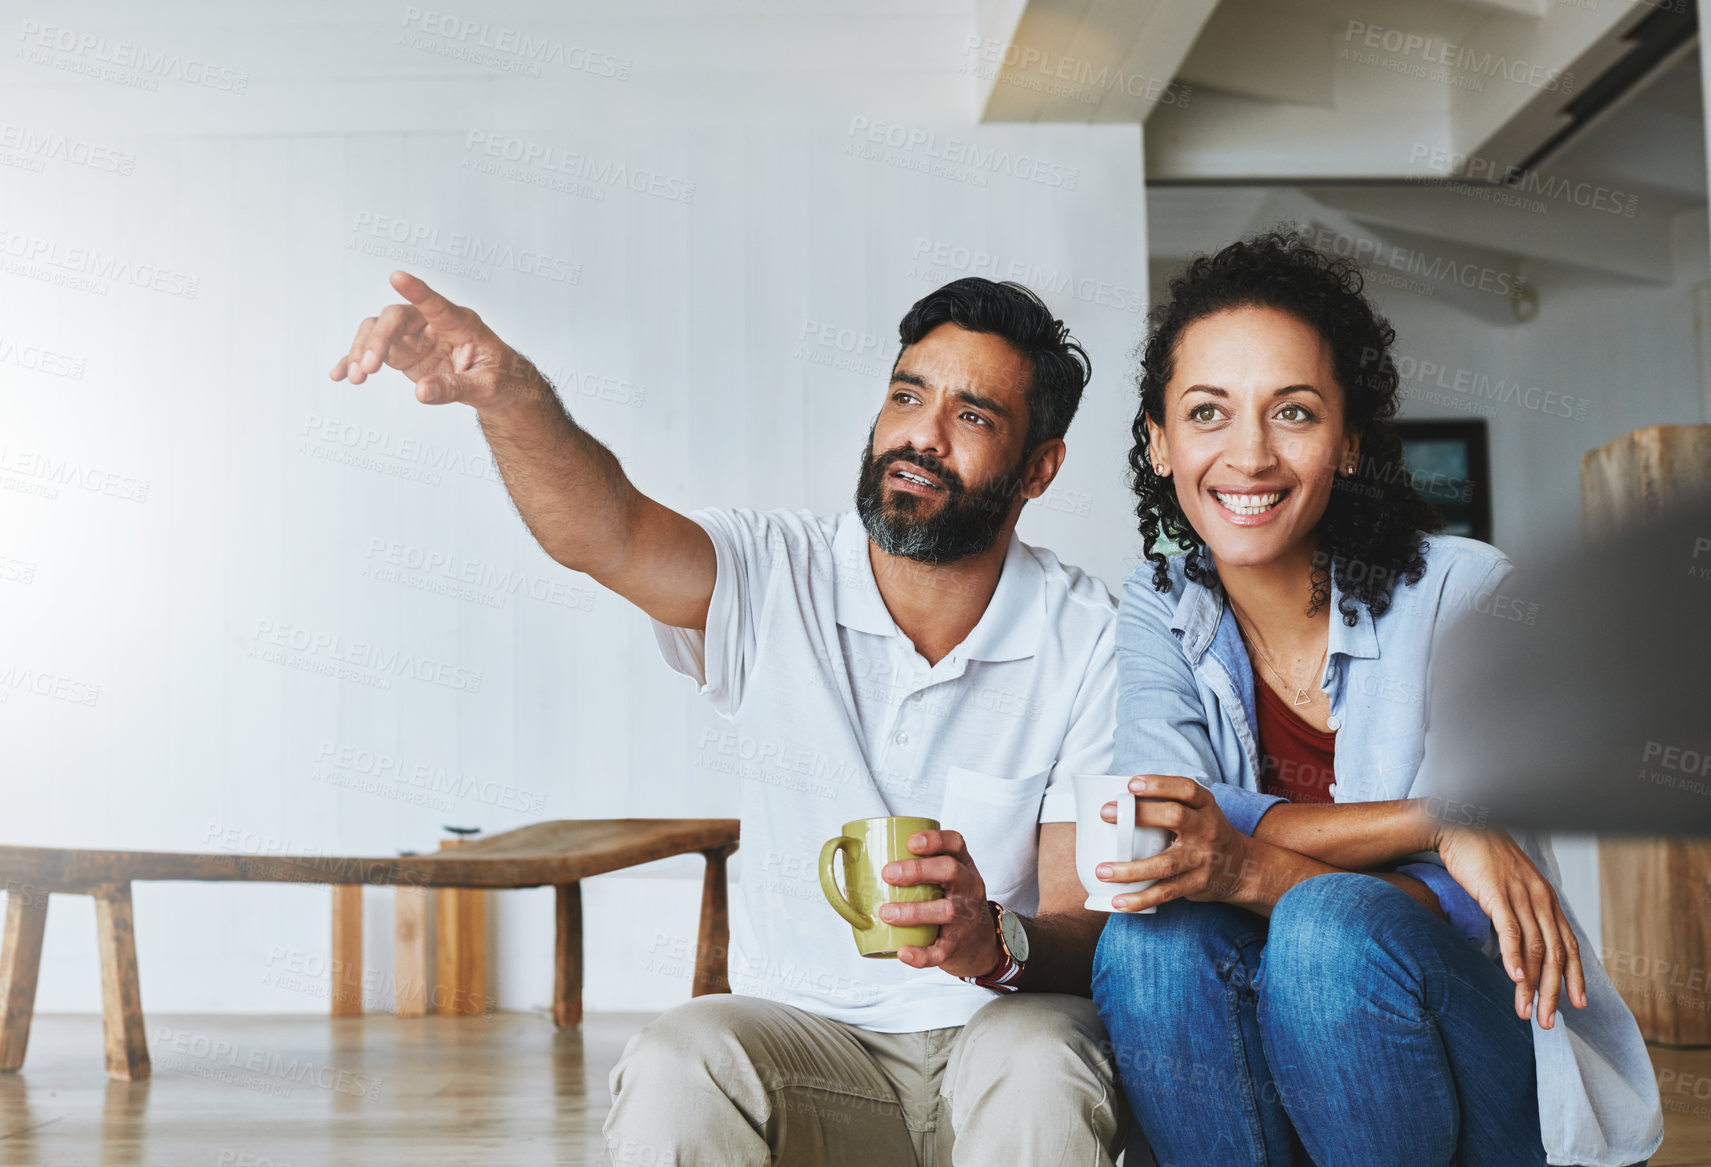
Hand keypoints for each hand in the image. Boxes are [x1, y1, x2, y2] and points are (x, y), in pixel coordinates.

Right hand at [329, 271, 540, 410]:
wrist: (499, 386)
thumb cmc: (501, 378)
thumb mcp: (487, 387)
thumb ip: (456, 387)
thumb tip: (420, 392)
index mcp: (461, 323)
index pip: (436, 304)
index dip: (417, 290)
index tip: (396, 276)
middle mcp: (432, 324)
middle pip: (396, 318)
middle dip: (377, 340)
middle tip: (367, 369)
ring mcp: (415, 337)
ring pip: (378, 331)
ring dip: (362, 351)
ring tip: (356, 378)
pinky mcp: (404, 352)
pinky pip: (374, 352)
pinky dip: (355, 361)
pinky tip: (339, 374)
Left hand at [878, 830, 1000, 977]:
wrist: (980, 944)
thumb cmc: (950, 903)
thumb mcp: (942, 881)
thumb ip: (909, 873)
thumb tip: (852, 877)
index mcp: (962, 865)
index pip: (955, 843)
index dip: (935, 839)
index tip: (910, 842)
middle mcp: (968, 887)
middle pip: (950, 870)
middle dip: (918, 870)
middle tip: (888, 874)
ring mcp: (966, 917)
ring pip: (946, 910)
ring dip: (914, 910)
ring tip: (887, 913)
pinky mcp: (958, 945)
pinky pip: (942, 950)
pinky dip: (922, 954)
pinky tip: (903, 952)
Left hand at [1097, 775, 1259, 910]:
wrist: (1243, 867)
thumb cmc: (1205, 832)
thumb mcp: (1199, 811)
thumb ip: (1169, 803)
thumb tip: (1117, 801)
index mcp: (1205, 806)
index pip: (1185, 789)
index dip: (1159, 785)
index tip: (1131, 784)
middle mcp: (1206, 829)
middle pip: (1176, 817)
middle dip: (1141, 814)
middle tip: (1106, 814)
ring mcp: (1202, 858)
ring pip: (1165, 863)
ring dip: (1130, 869)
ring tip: (1102, 871)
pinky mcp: (1197, 884)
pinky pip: (1166, 893)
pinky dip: (1141, 899)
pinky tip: (1119, 901)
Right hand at [1435, 824, 1585, 1027]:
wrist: (1461, 825)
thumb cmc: (1482, 857)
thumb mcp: (1511, 884)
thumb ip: (1521, 910)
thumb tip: (1520, 941)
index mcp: (1546, 898)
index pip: (1569, 945)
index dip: (1575, 977)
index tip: (1576, 1004)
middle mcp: (1541, 899)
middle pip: (1555, 954)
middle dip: (1553, 992)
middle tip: (1547, 1021)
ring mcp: (1520, 896)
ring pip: (1535, 949)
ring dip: (1532, 985)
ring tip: (1526, 1012)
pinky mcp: (1497, 893)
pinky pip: (1510, 930)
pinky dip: (1514, 957)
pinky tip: (1514, 978)